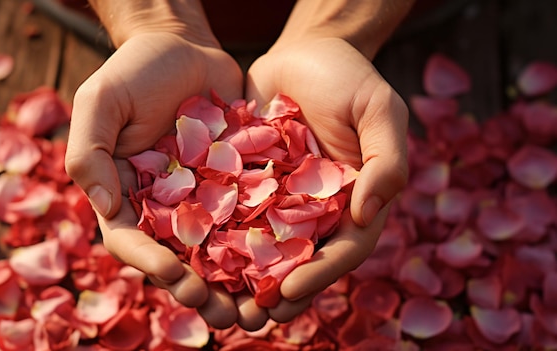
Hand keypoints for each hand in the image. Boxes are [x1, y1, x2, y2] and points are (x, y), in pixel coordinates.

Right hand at [65, 32, 242, 327]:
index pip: (133, 241)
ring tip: (259, 309)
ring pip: (217, 249)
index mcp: (125, 195)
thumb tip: (105, 208)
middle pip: (178, 258)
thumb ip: (90, 153)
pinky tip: (287, 261)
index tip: (181, 278)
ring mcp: (201, 196)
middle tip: (226, 317)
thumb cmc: (134, 70)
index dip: (153, 264)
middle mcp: (163, 204)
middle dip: (200, 291)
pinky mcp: (234, 182)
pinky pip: (248, 215)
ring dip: (236, 281)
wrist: (182, 45)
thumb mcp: (100, 102)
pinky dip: (265, 241)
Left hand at [244, 37, 408, 324]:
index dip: (319, 275)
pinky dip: (216, 241)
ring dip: (243, 281)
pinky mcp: (248, 184)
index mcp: (354, 202)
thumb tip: (367, 214)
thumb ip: (387, 161)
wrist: (302, 52)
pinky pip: (233, 216)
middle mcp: (317, 210)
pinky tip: (193, 260)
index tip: (288, 292)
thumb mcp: (379, 110)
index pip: (342, 249)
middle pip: (301, 262)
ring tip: (218, 305)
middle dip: (277, 293)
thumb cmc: (348, 77)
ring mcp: (281, 200)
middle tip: (249, 319)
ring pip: (264, 250)